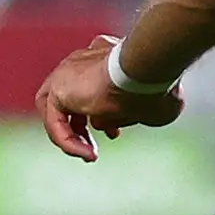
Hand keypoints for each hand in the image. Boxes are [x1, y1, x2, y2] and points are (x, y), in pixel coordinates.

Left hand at [40, 34, 182, 161]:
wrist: (148, 69)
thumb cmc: (159, 85)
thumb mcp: (147, 104)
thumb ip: (125, 112)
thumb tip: (109, 125)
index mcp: (103, 58)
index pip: (91, 87)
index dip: (100, 114)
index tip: (114, 132)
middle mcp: (82, 62)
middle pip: (69, 99)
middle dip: (80, 127)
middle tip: (93, 147)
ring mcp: (68, 73)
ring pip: (57, 112)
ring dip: (72, 138)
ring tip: (89, 155)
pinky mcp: (59, 89)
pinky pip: (55, 123)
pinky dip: (69, 142)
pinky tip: (88, 153)